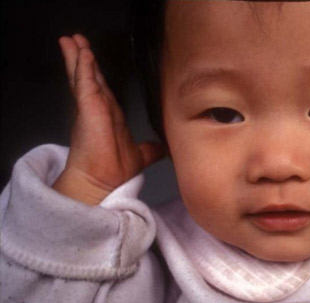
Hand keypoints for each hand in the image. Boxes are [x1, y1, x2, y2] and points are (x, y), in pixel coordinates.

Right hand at [52, 34, 164, 204]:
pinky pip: (85, 83)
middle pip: (88, 77)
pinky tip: (82, 53)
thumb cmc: (116, 170)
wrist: (104, 181)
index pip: (100, 88)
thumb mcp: (141, 155)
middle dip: (82, 58)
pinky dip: (84, 67)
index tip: (89, 57)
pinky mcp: (88, 109)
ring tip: (70, 39)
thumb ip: (151, 149)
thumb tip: (165, 149)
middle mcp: (96, 109)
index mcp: (107, 115)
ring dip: (77, 57)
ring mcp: (90, 108)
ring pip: (83, 76)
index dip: (94, 72)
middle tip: (75, 40)